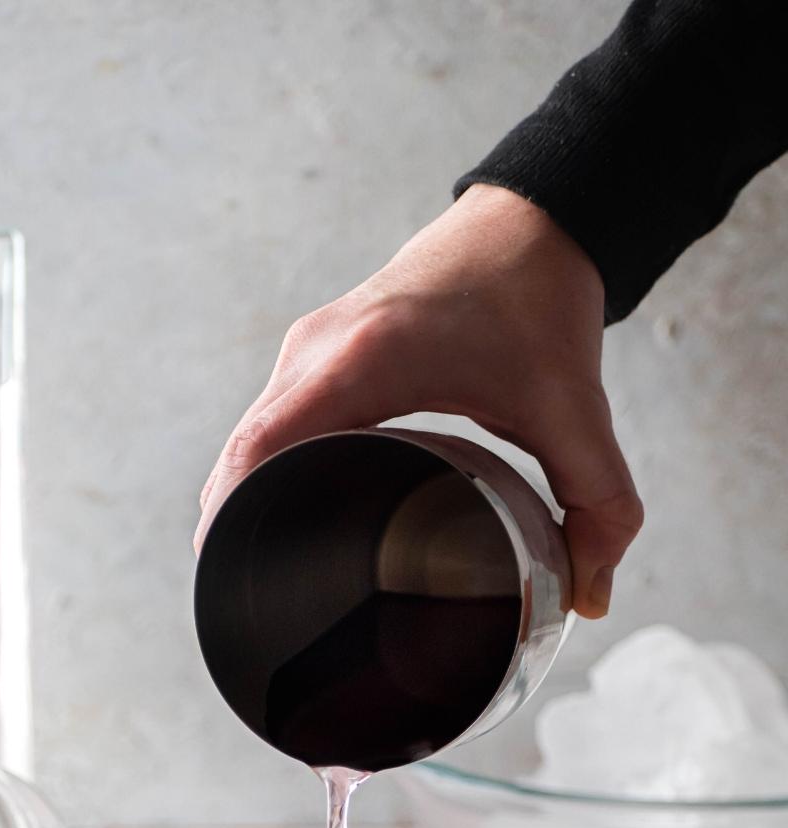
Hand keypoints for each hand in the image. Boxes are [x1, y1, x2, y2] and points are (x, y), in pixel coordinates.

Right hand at [196, 184, 642, 617]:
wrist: (530, 221)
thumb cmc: (538, 300)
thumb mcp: (575, 407)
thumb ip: (600, 504)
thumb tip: (591, 598)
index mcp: (367, 358)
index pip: (264, 445)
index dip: (236, 514)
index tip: (231, 573)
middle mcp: (321, 350)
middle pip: (247, 453)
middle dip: (239, 527)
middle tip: (252, 602)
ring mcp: (311, 350)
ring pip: (251, 441)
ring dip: (247, 500)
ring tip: (256, 572)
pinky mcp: (315, 356)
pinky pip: (268, 424)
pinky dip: (266, 471)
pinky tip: (278, 517)